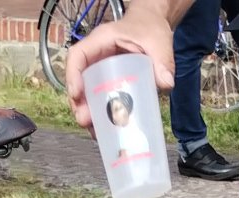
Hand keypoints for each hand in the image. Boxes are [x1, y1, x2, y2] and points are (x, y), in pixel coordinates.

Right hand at [63, 11, 174, 127]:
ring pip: (86, 92)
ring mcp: (101, 69)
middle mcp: (97, 55)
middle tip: (85, 121)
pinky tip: (105, 129)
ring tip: (94, 131)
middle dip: (79, 102)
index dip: (73, 75)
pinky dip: (100, 114)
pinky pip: (99, 97)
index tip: (77, 95)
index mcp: (102, 40)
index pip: (78, 55)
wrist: (153, 24)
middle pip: (78, 79)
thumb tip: (166, 84)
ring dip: (88, 112)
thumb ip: (163, 60)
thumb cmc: (150, 27)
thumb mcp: (158, 41)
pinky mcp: (108, 81)